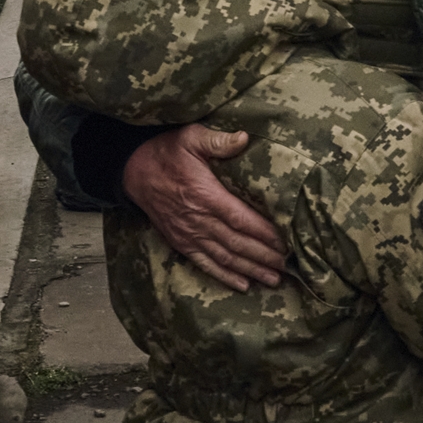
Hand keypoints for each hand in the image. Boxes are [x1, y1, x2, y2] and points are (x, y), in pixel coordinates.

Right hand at [123, 124, 285, 292]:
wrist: (133, 171)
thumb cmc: (166, 151)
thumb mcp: (191, 137)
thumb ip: (218, 141)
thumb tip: (244, 138)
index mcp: (205, 195)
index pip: (240, 219)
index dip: (263, 233)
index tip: (285, 242)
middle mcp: (198, 220)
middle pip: (237, 243)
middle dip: (264, 256)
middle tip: (288, 266)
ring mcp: (188, 234)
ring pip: (224, 258)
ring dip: (250, 270)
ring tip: (274, 279)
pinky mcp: (181, 242)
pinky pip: (204, 263)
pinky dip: (224, 276)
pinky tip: (243, 285)